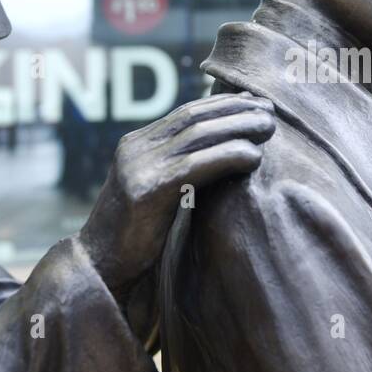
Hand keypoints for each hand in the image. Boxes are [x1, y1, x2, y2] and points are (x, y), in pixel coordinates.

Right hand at [78, 92, 274, 294]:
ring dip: (239, 128)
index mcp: (137, 144)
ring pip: (198, 135)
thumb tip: (223, 151)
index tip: (256, 103)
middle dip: (236, 111)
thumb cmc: (137, 236)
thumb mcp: (158, 192)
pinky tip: (253, 157)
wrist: (100, 268)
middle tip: (271, 112)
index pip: (186, 112)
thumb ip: (180, 169)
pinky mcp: (146, 191)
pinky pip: (195, 166)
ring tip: (269, 128)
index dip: (224, 104)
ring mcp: (138, 167)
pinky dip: (228, 156)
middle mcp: (135, 148)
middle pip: (194, 117)